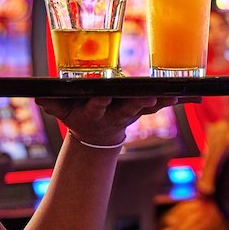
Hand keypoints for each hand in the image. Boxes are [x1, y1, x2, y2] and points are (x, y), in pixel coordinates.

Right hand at [35, 96, 178, 145]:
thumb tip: (38, 97)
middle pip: (127, 108)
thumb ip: (52, 104)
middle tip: (149, 98)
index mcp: (95, 112)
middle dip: (138, 103)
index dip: (101, 101)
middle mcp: (115, 114)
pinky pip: (160, 104)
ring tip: (176, 96)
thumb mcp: (62, 112)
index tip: (104, 94)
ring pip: (147, 107)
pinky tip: (191, 95)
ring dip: (161, 102)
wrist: (97, 135)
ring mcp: (131, 113)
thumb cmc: (77, 114)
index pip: (97, 105)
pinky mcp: (143, 111)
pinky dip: (172, 100)